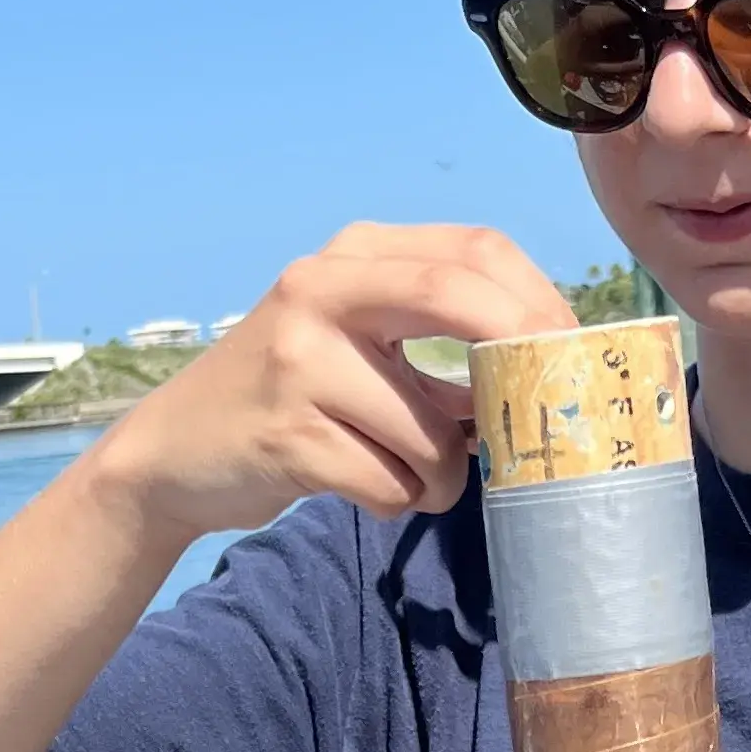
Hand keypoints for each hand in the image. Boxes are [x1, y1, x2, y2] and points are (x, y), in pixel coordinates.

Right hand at [87, 225, 571, 548]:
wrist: (175, 453)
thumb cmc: (294, 399)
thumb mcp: (358, 342)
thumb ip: (440, 340)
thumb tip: (549, 374)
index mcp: (353, 257)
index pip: (476, 251)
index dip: (541, 303)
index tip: (575, 356)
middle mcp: (320, 291)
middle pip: (459, 299)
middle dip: (521, 362)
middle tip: (544, 418)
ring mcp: (298, 361)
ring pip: (431, 430)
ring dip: (443, 476)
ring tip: (411, 477)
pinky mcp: (286, 436)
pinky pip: (390, 483)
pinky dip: (397, 500)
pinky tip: (364, 488)